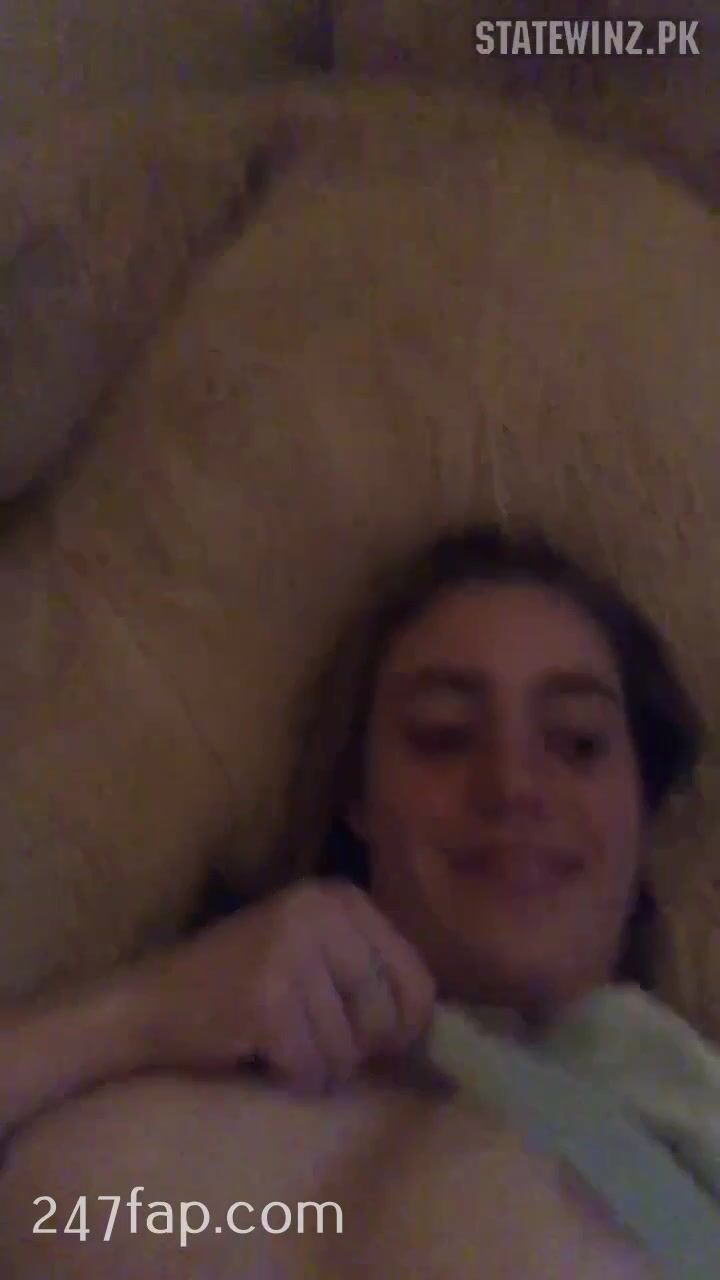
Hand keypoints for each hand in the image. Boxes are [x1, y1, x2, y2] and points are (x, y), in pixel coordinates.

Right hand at [135, 879, 435, 1094]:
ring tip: (287, 1046)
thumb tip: (432, 1026)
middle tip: (320, 1045)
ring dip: (324, 1068)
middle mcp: (320, 913)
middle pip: (384, 1014)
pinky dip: (295, 1078)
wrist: (151, 1001)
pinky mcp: (266, 998)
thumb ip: (369, 970)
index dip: (408, 1024)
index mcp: (341, 897)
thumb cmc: (242, 984)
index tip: (385, 1044)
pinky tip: (267, 1058)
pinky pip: (312, 1067)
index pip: (415, 975)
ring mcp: (290, 952)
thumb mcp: (314, 952)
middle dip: (360, 1050)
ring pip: (348, 1048)